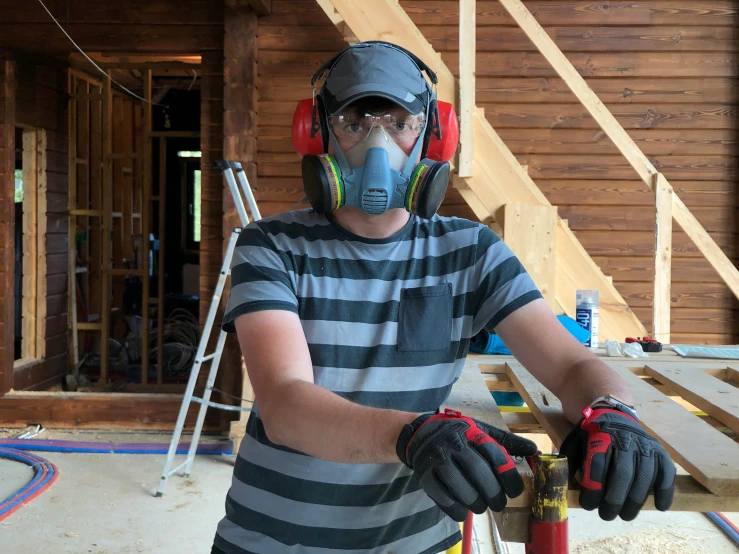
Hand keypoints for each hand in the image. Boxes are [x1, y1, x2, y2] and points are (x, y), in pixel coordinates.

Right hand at [396, 408, 537, 520]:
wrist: (420, 434)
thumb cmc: (457, 434)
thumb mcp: (480, 430)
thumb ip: (506, 442)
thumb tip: (535, 450)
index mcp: (472, 432)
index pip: (495, 455)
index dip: (509, 477)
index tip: (515, 492)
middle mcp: (454, 444)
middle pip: (479, 473)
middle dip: (493, 494)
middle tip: (498, 504)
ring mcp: (438, 459)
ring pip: (461, 487)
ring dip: (475, 502)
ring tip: (480, 506)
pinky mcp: (425, 474)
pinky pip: (442, 497)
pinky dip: (455, 509)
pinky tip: (463, 510)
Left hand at [560, 407, 675, 520]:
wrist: (614, 413)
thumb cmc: (592, 434)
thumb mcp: (575, 440)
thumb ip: (570, 460)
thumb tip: (563, 484)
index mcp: (601, 437)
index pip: (597, 465)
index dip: (593, 488)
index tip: (588, 505)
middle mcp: (625, 440)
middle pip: (622, 473)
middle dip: (614, 499)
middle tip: (606, 516)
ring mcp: (644, 445)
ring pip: (644, 475)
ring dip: (635, 500)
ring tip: (625, 516)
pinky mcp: (660, 451)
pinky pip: (666, 471)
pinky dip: (665, 490)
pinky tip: (660, 507)